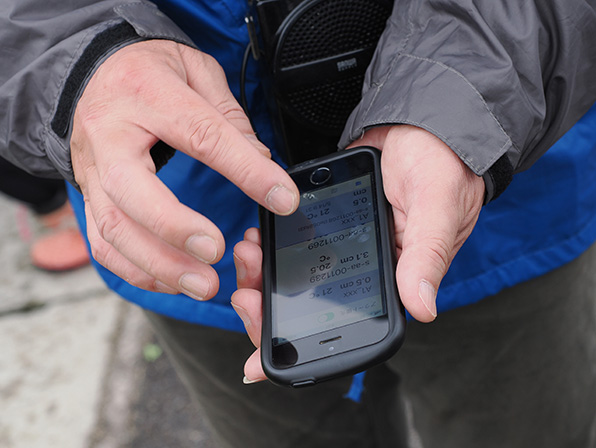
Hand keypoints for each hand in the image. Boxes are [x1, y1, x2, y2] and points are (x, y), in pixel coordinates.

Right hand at [71, 40, 297, 299]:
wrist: (89, 71)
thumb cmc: (148, 70)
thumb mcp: (195, 71)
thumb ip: (229, 117)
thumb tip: (263, 164)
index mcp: (148, 94)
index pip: (201, 136)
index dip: (245, 171)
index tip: (282, 199)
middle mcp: (110, 136)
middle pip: (133, 191)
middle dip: (176, 230)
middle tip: (217, 254)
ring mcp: (92, 171)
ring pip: (113, 228)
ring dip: (158, 265)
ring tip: (203, 285)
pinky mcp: (88, 196)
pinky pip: (102, 243)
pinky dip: (136, 270)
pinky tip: (172, 282)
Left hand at [232, 124, 484, 381]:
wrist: (422, 120)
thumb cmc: (441, 166)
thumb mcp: (436, 209)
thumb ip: (427, 256)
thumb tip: (423, 308)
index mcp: (396, 281)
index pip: (347, 330)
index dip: (304, 351)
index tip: (260, 362)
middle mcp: (368, 271)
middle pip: (312, 311)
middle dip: (270, 311)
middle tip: (244, 295)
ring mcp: (346, 248)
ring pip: (297, 282)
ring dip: (265, 278)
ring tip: (248, 257)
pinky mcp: (330, 224)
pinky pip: (295, 247)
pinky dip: (272, 249)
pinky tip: (257, 242)